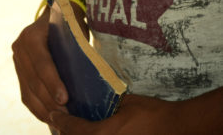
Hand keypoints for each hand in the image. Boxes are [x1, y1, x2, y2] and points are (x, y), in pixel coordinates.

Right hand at [11, 12, 68, 125]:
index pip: (42, 63)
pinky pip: (25, 94)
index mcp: (32, 35)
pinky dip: (37, 108)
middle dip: (50, 101)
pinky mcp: (18, 70)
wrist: (56, 11)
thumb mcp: (74, 31)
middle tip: (67, 118)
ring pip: (28, 91)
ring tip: (60, 122)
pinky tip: (50, 118)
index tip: (65, 100)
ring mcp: (17, 59)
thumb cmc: (71, 23)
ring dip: (44, 109)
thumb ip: (76, 51)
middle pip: (34, 81)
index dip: (52, 83)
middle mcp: (19, 47)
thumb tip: (88, 83)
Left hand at [49, 94, 177, 134]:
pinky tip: (93, 133)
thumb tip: (94, 99)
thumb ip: (106, 104)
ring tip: (71, 130)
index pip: (72, 129)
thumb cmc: (154, 113)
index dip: (60, 122)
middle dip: (64, 133)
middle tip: (58, 123)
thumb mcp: (126, 103)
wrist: (180, 129)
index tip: (51, 115)